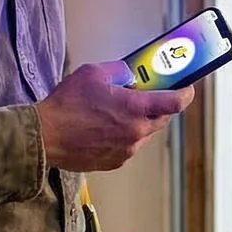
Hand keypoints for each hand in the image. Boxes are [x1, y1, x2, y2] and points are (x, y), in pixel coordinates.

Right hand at [37, 62, 193, 171]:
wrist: (45, 137)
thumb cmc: (66, 106)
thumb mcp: (94, 73)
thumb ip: (120, 70)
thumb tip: (132, 73)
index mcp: (135, 108)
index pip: (175, 103)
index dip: (185, 93)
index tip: (187, 88)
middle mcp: (136, 132)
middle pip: (163, 118)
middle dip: (160, 106)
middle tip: (150, 94)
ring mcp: (127, 149)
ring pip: (145, 133)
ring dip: (140, 121)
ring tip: (119, 110)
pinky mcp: (116, 161)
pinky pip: (131, 145)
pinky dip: (126, 135)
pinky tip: (107, 126)